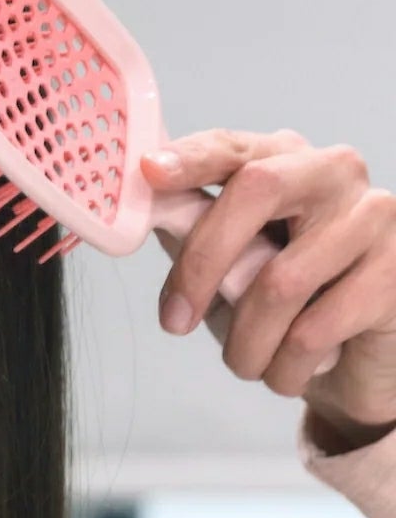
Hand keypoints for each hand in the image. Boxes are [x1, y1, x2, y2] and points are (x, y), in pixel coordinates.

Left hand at [143, 130, 395, 445]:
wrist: (352, 362)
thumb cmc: (282, 308)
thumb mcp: (224, 269)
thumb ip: (190, 233)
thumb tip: (144, 211)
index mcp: (282, 162)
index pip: (233, 147)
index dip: (190, 158)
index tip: (149, 173)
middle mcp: (332, 173)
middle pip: (256, 191)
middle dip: (202, 265)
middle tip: (174, 323)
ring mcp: (373, 216)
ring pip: (281, 280)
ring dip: (246, 343)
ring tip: (246, 362)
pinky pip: (314, 330)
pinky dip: (285, 367)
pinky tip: (289, 370)